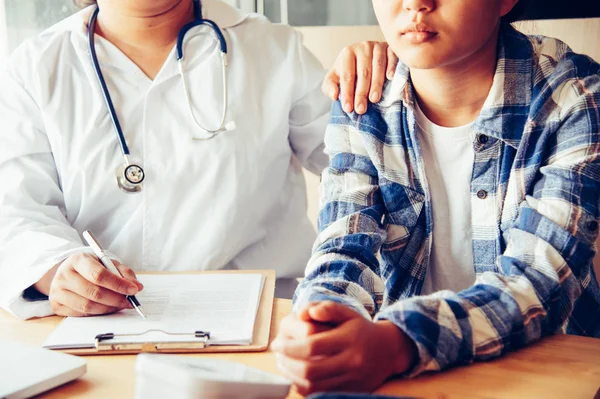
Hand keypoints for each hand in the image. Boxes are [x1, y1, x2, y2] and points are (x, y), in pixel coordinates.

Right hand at [46, 253, 143, 316]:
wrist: (67, 273)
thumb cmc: (90, 267)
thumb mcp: (107, 263)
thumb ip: (124, 273)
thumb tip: (137, 286)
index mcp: (78, 260)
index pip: (99, 275)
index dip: (118, 284)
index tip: (133, 290)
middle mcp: (64, 275)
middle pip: (94, 292)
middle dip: (116, 299)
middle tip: (130, 302)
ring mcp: (58, 291)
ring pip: (88, 306)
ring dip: (109, 308)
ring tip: (121, 305)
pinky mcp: (56, 305)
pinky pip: (81, 314)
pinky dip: (98, 313)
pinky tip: (107, 308)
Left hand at [272, 301, 416, 395]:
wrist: (388, 351)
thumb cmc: (362, 329)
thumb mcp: (348, 313)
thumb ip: (328, 309)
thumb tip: (306, 312)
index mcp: (349, 339)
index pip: (313, 345)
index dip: (290, 346)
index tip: (277, 343)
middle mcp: (352, 362)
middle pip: (311, 369)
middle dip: (288, 363)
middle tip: (277, 355)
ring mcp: (352, 380)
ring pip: (314, 386)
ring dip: (292, 377)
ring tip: (283, 365)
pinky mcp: (351, 392)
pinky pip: (321, 394)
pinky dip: (304, 388)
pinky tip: (295, 376)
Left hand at [322, 41, 397, 114]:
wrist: (366, 57)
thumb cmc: (350, 70)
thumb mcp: (335, 77)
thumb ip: (329, 86)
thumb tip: (334, 95)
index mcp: (347, 53)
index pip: (347, 75)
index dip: (347, 93)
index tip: (348, 108)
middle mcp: (362, 47)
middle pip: (363, 72)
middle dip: (361, 93)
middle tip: (361, 109)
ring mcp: (377, 46)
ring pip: (378, 66)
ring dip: (376, 84)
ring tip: (374, 99)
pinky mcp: (390, 48)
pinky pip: (392, 57)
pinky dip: (391, 67)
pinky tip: (390, 78)